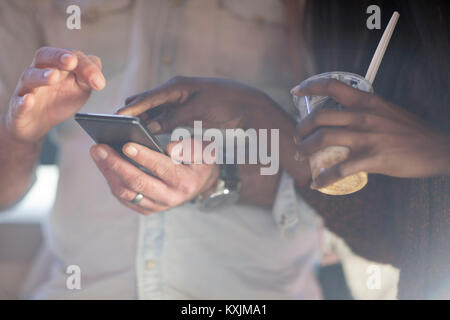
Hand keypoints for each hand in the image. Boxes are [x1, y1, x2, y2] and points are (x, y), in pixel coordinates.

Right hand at [4, 47, 105, 142]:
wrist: (38, 122)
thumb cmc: (60, 99)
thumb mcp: (80, 88)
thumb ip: (89, 79)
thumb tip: (99, 80)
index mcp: (58, 65)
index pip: (71, 56)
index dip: (86, 66)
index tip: (99, 82)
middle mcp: (40, 72)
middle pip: (45, 56)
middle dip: (58, 56)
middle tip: (71, 61)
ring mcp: (27, 88)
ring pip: (30, 76)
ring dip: (42, 76)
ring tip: (53, 77)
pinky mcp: (18, 107)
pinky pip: (18, 102)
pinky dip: (23, 101)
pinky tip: (29, 100)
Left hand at [90, 139, 218, 214]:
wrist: (201, 183)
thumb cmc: (199, 162)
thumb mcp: (203, 151)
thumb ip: (188, 147)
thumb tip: (168, 147)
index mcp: (184, 181)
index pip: (161, 168)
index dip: (143, 157)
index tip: (126, 145)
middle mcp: (170, 197)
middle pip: (137, 182)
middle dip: (116, 164)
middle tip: (99, 147)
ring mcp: (156, 205)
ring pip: (126, 192)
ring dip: (108, 172)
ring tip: (97, 153)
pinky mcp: (146, 208)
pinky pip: (124, 198)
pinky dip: (112, 181)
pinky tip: (103, 165)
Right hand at [116, 76, 274, 131]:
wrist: (245, 105)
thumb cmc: (224, 104)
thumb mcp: (197, 112)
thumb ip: (172, 118)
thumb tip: (148, 128)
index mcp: (175, 87)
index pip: (146, 98)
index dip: (130, 109)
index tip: (114, 118)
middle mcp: (173, 91)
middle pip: (145, 102)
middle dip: (131, 113)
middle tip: (114, 128)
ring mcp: (178, 100)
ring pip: (153, 110)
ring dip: (141, 120)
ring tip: (125, 132)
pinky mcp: (183, 109)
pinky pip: (163, 116)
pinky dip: (154, 124)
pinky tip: (146, 133)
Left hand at [292, 78, 449, 188]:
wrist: (436, 149)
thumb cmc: (411, 131)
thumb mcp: (387, 111)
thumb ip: (365, 111)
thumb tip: (345, 117)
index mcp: (367, 102)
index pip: (333, 86)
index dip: (311, 86)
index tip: (296, 92)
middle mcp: (363, 116)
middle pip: (320, 117)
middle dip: (301, 128)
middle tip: (297, 137)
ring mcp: (366, 138)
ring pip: (323, 140)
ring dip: (305, 149)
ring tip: (301, 155)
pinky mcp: (371, 159)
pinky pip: (339, 170)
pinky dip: (323, 178)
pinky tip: (317, 183)